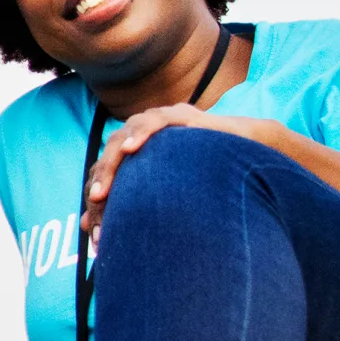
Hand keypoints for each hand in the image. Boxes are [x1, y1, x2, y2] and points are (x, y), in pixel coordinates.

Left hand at [81, 107, 276, 244]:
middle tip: (94, 203)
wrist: (249, 149)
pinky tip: (130, 149)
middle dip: (102, 178)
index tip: (92, 223)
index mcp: (137, 150)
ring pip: (125, 135)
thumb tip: (90, 225)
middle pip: (111, 152)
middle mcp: (144, 132)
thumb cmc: (208, 174)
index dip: (97, 191)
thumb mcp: (170, 193)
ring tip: (103, 189)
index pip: (108, 167)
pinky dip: (141, 133)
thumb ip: (137, 204)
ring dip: (112, 161)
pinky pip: (156, 121)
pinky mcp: (181, 115)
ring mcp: (161, 121)